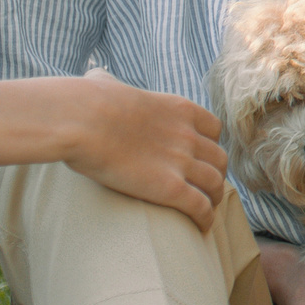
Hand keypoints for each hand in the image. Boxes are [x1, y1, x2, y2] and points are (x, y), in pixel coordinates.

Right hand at [60, 68, 228, 231]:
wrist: (85, 120)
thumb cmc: (87, 103)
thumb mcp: (108, 85)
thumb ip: (109, 82)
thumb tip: (95, 77)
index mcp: (179, 110)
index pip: (213, 129)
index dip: (210, 145)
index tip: (201, 157)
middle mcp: (188, 136)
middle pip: (219, 158)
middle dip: (216, 173)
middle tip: (206, 186)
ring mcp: (182, 162)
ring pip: (216, 184)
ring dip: (215, 198)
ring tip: (208, 209)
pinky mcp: (171, 189)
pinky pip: (201, 207)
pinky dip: (205, 219)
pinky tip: (201, 228)